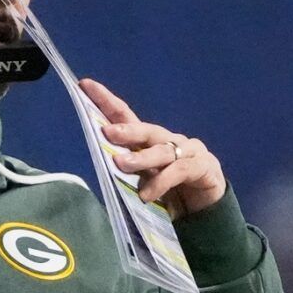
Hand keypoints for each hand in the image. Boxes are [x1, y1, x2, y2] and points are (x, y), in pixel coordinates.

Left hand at [85, 77, 226, 218]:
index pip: (126, 116)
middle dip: (127, 130)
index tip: (85, 85)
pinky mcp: (203, 166)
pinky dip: (161, 183)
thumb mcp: (144, 180)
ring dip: (141, 158)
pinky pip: (179, 171)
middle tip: (108, 132)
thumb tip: (102, 165)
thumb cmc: (171, 189)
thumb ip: (128, 172)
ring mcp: (188, 151)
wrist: (207, 207)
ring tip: (121, 165)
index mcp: (150, 140)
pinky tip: (146, 195)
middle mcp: (169, 140)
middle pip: (147, 130)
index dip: (107, 101)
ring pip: (162, 151)